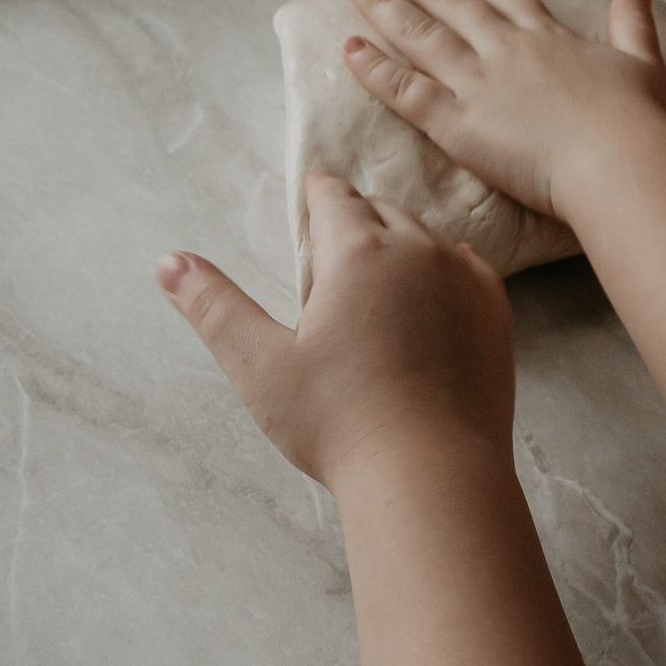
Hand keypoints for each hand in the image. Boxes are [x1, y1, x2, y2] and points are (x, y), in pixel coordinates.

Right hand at [158, 177, 516, 486]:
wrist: (431, 473)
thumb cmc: (339, 421)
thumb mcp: (260, 364)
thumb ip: (215, 306)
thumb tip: (170, 262)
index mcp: (359, 250)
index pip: (335, 199)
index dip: (317, 195)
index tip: (311, 193)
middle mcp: (419, 249)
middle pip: (382, 211)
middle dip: (356, 220)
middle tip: (334, 241)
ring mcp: (465, 278)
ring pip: (427, 237)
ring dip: (401, 244)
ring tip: (378, 270)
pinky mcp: (495, 312)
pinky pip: (465, 268)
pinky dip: (442, 272)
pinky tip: (428, 298)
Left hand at [341, 0, 665, 222]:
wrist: (617, 160)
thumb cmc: (638, 122)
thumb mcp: (642, 61)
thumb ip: (633, 20)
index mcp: (548, 38)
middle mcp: (506, 50)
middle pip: (451, 3)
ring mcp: (478, 83)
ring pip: (420, 36)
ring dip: (384, 6)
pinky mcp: (457, 123)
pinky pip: (405, 90)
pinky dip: (374, 69)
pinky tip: (349, 48)